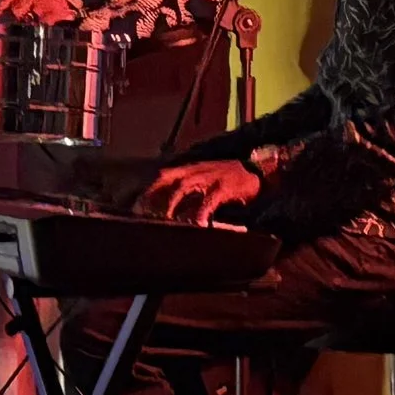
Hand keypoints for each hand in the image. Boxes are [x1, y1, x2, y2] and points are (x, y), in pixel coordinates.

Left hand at [137, 159, 260, 225]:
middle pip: (166, 178)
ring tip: (164, 221)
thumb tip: (172, 211)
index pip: (162, 176)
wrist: (258, 171)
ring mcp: (209, 177)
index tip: (136, 207)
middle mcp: (196, 170)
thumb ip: (191, 193)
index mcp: (190, 169)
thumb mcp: (207, 180)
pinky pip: (208, 201)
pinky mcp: (224, 187)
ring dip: (171, 204)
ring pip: (183, 187)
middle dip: (152, 195)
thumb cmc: (230, 180)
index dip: (148, 191)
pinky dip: (200, 213)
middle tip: (142, 214)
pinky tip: (197, 225)